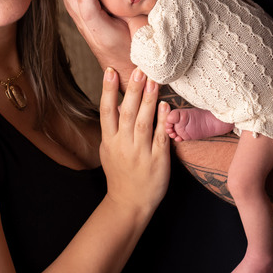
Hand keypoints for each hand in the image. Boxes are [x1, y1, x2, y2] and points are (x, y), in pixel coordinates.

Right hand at [99, 67, 170, 217]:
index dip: (107, 90)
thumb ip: (113, 128)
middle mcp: (123, 145)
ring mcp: (140, 153)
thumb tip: (118, 103)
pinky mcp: (158, 160)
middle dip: (132, 90)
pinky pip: (160, 137)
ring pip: (144, 122)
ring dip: (148, 101)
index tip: (109, 71)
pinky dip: (162, 121)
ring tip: (153, 81)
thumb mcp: (108, 150)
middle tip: (139, 70)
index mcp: (109, 141)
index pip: (106, 111)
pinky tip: (166, 106)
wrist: (130, 203)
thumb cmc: (120, 173)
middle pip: (127, 113)